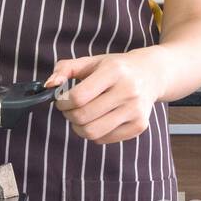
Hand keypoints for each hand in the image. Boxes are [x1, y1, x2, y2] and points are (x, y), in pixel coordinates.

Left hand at [43, 48, 163, 144]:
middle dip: (68, 115)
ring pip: (93, 132)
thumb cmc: (115, 68)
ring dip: (78, 127)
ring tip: (80, 117)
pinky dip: (94, 134)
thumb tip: (49, 85)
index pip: (78, 97)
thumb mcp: (91, 62)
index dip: (62, 102)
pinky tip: (97, 120)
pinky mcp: (140, 125)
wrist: (151, 74)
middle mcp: (128, 91)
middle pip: (83, 116)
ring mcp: (136, 110)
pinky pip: (105, 139)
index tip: (61, 100)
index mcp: (114, 71)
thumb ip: (65, 69)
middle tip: (69, 109)